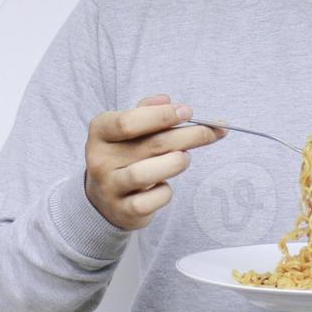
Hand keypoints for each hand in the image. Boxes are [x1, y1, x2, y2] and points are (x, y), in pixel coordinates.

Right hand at [83, 93, 226, 229]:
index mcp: (100, 131)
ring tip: (186, 157)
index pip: (129, 121)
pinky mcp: (122, 210)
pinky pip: (150, 201)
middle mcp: (99, 159)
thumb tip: (167, 100)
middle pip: (151, 145)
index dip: (162, 116)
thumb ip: (147, 112)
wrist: (104, 198)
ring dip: (175, 163)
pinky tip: (166, 185)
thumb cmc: (125, 154)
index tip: (188, 112)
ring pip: (145, 174)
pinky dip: (164, 193)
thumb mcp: (129, 129)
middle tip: (211, 131)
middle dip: (188, 136)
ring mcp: (109, 187)